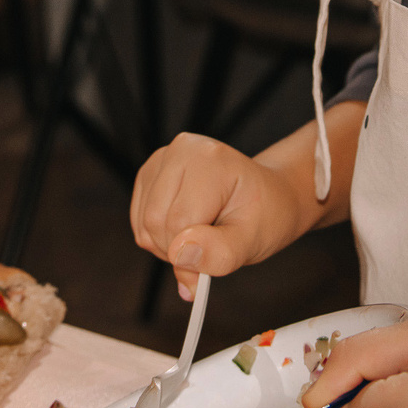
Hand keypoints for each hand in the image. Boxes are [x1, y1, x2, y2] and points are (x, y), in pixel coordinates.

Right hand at [130, 132, 314, 302]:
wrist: (267, 197)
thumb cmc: (264, 215)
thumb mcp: (253, 241)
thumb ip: (220, 251)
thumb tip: (179, 254)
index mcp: (210, 160)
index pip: (179, 222)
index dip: (194, 253)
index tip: (219, 256)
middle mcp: (180, 150)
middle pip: (155, 222)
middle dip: (179, 251)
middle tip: (212, 246)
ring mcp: (161, 160)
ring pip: (144, 225)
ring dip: (169, 246)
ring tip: (203, 236)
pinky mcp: (150, 174)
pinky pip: (139, 221)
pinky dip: (160, 237)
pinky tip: (187, 229)